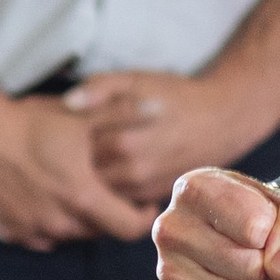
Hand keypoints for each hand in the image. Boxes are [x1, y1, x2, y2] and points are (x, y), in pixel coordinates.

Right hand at [0, 83, 157, 252]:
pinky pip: (39, 235)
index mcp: (82, 198)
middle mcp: (59, 222)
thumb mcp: (80, 116)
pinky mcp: (9, 231)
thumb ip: (122, 115)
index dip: (142, 217)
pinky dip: (48, 222)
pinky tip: (46, 196)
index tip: (143, 202)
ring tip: (76, 189)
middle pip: (99, 231)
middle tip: (108, 189)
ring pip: (69, 234)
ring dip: (78, 218)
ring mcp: (32, 230)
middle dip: (109, 213)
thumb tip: (159, 109)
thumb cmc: (30, 123)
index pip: (129, 228)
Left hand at [69, 68, 273, 215]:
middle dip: (69, 159)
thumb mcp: (138, 80)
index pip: (72, 147)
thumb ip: (101, 87)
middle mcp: (132, 169)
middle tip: (62, 145)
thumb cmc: (175, 97)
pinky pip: (115, 199)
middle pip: (81, 172)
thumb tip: (68, 103)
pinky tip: (102, 170)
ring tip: (80, 158)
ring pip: (96, 189)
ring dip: (85, 176)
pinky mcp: (151, 197)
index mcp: (123, 138)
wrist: (222, 121)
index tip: (56, 125)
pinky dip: (104, 187)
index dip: (61, 136)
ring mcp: (142, 187)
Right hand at [154, 170, 279, 279]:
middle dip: (269, 268)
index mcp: (195, 189)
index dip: (277, 234)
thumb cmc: (268, 218)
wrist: (252, 245)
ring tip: (251, 276)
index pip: (256, 227)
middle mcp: (171, 228)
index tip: (269, 227)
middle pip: (250, 269)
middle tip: (261, 256)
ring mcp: (168, 271)